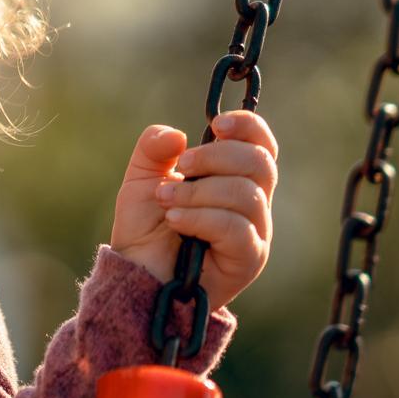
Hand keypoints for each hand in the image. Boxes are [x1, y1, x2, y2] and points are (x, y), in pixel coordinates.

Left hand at [110, 110, 278, 309]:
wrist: (136, 274)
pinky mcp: (249, 259)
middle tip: (182, 167)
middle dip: (215, 157)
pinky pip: (236, 228)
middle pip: (260, 163)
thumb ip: (154, 148)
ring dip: (199, 192)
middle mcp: (254, 205)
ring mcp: (256, 232)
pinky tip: (176, 222)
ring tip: (167, 200)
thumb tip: (178, 135)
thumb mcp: (142, 178)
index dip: (247, 127)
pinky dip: (201, 218)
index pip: (262, 145)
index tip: (216, 124)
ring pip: (246, 194)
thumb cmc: (145, 229)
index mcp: (236, 180)